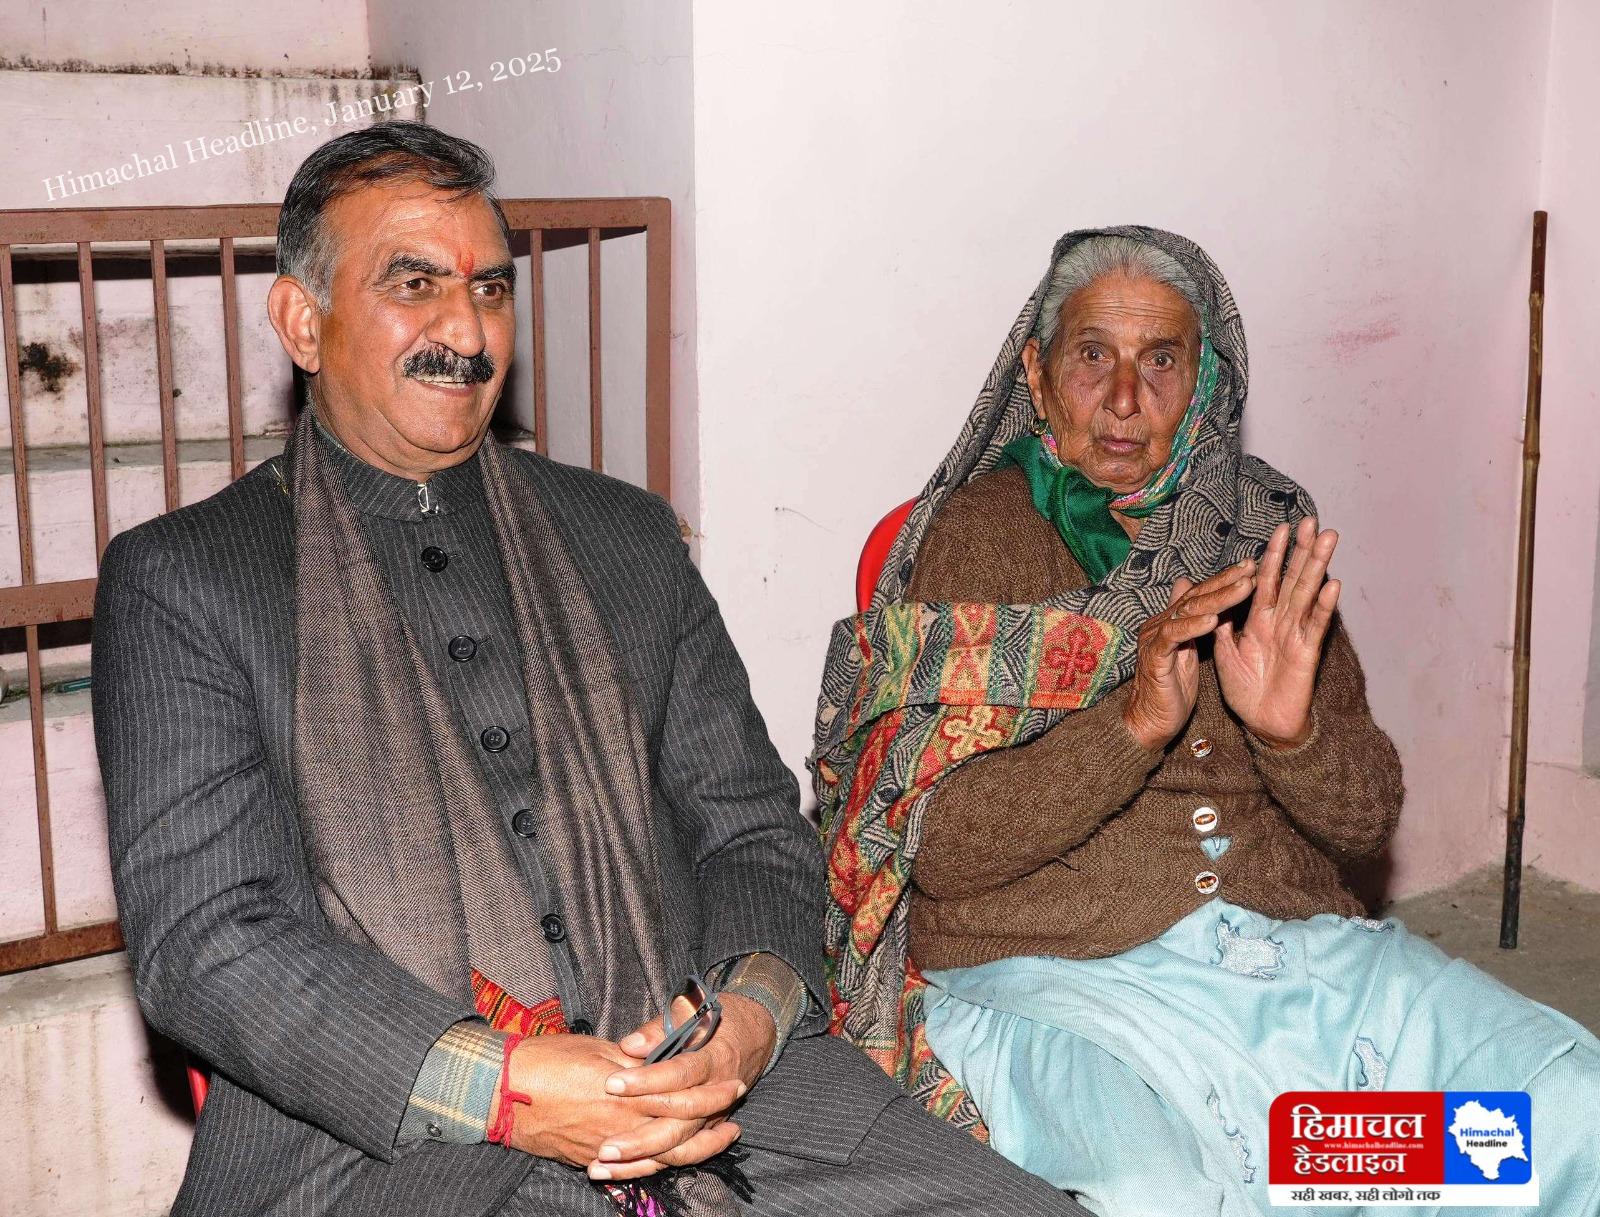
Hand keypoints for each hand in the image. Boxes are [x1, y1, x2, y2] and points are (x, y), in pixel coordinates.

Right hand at [489, 1031, 733, 1171]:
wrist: (501, 1091)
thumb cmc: (547, 1060)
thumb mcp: (598, 1049)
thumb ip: (635, 1060)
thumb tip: (660, 1059)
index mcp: (629, 1092)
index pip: (683, 1094)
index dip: (712, 1091)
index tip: (734, 1083)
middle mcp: (623, 1125)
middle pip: (680, 1129)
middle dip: (713, 1120)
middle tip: (736, 1110)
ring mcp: (607, 1146)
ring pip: (663, 1156)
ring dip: (696, 1147)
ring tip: (721, 1138)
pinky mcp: (590, 1158)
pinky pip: (634, 1171)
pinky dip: (659, 1167)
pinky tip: (674, 1160)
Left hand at [588, 993, 774, 1181]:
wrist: (754, 1037)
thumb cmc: (721, 1020)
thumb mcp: (696, 1011)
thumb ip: (661, 1028)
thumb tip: (630, 1046)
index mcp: (715, 1061)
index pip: (680, 1074)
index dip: (647, 1081)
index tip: (612, 1084)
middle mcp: (717, 1096)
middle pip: (680, 1124)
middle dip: (642, 1139)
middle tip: (606, 1146)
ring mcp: (713, 1118)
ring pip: (681, 1148)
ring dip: (642, 1161)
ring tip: (604, 1166)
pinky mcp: (705, 1131)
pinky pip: (681, 1156)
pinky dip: (651, 1167)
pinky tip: (618, 1173)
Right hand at [1123, 561, 1257, 751]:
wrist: (1151, 720)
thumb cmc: (1171, 688)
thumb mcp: (1186, 650)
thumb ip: (1190, 620)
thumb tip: (1185, 583)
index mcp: (1169, 622)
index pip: (1199, 595)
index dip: (1223, 580)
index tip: (1249, 567)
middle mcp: (1159, 625)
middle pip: (1195, 597)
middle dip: (1225, 582)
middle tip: (1250, 568)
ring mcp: (1154, 640)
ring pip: (1187, 612)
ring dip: (1218, 598)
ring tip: (1244, 587)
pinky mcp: (1154, 659)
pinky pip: (1173, 637)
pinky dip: (1192, 627)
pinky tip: (1213, 619)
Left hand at [1214, 517, 1339, 748]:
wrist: (1261, 724)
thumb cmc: (1246, 689)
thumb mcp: (1224, 653)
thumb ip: (1220, 624)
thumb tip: (1210, 596)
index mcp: (1260, 620)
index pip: (1267, 579)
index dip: (1274, 554)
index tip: (1281, 527)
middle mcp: (1281, 622)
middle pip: (1293, 579)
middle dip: (1302, 550)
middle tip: (1312, 520)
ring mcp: (1296, 635)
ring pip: (1307, 594)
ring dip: (1318, 566)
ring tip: (1328, 539)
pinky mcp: (1306, 653)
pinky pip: (1315, 626)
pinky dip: (1323, 606)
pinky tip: (1332, 584)